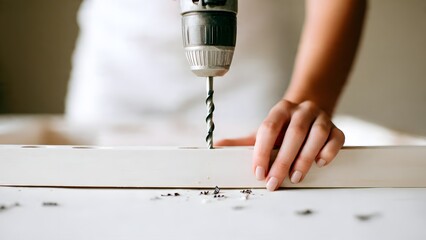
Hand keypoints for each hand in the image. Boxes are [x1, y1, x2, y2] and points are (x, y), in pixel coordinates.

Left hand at [216, 99, 344, 190]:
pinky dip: (329, 151)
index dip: (262, 151)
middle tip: (275, 182)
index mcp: (281, 110)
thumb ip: (243, 141)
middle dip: (283, 160)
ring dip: (306, 157)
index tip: (258, 172)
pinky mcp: (336, 128)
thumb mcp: (264, 131)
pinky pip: (337, 137)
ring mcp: (321, 117)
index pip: (269, 128)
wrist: (310, 109)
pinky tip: (320, 163)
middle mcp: (302, 111)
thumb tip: (217, 146)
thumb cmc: (284, 126)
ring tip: (296, 177)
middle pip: (294, 133)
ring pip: (317, 134)